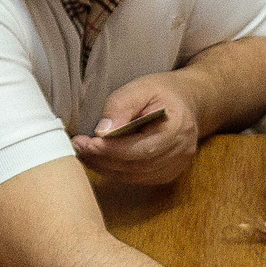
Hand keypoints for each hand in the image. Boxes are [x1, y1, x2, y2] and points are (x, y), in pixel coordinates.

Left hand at [71, 71, 200, 184]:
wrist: (186, 102)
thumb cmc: (162, 93)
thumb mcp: (141, 88)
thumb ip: (121, 106)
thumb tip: (103, 131)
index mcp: (178, 128)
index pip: (142, 148)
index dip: (112, 150)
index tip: (87, 143)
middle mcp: (181, 152)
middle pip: (137, 165)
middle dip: (104, 159)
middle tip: (79, 148)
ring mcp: (176, 166)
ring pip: (135, 176)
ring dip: (106, 168)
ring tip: (84, 153)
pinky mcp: (168, 174)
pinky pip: (138, 178)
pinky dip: (116, 172)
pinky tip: (101, 160)